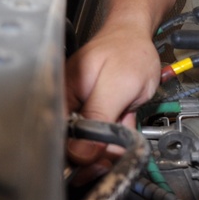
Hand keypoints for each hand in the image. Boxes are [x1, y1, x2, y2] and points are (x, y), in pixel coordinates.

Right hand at [64, 25, 160, 168]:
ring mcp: (83, 107)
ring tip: (122, 137)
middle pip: (74, 144)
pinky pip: (104, 133)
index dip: (77, 157)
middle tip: (112, 157)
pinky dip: (117, 136)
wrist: (137, 34)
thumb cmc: (126, 50)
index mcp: (63, 94)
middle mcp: (69, 102)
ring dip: (110, 147)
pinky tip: (124, 125)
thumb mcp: (116, 84)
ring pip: (92, 142)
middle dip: (96, 155)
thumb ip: (98, 117)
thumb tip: (80, 153)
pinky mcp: (98, 110)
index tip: (95, 165)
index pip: (60, 137)